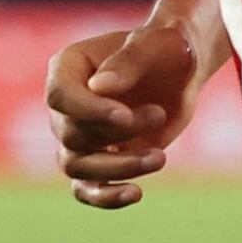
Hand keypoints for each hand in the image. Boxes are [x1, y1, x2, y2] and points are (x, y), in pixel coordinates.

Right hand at [48, 8, 211, 207]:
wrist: (182, 70)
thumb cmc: (165, 48)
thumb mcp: (155, 44)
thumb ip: (129, 61)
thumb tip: (100, 88)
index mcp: (68, 68)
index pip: (60, 96)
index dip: (89, 111)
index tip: (125, 116)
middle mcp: (65, 105)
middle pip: (71, 134)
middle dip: (117, 133)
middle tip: (159, 114)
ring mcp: (78, 136)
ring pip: (77, 166)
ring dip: (117, 168)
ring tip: (159, 157)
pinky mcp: (99, 160)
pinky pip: (86, 189)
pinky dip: (106, 198)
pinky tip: (136, 194)